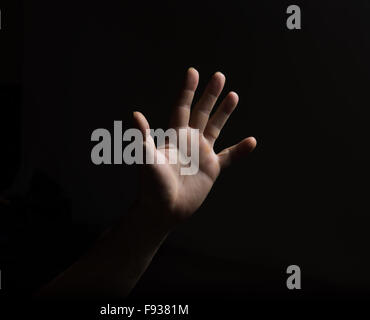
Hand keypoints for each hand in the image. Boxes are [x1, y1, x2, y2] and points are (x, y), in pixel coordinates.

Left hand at [133, 68, 255, 224]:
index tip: (193, 72)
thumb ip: (143, 137)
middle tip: (219, 76)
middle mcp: (189, 141)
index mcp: (174, 136)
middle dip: (210, 95)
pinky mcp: (211, 170)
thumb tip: (135, 114)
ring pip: (216, 128)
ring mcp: (201, 154)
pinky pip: (229, 157)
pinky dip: (240, 150)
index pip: (182, 107)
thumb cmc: (151, 185)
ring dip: (224, 113)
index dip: (188, 91)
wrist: (163, 210)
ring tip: (234, 95)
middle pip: (201, 112)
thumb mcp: (147, 159)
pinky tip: (252, 141)